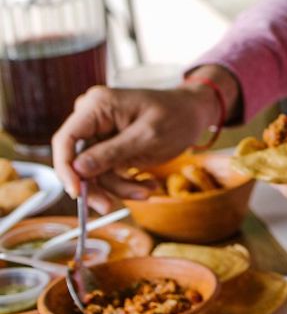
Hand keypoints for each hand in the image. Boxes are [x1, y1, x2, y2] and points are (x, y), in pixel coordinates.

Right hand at [50, 83, 222, 212]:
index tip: (76, 193)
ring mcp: (100, 134)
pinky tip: (148, 185)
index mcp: (97, 106)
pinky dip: (126, 183)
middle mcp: (92, 118)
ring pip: (94, 172)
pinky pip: (107, 173)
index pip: (65, 140)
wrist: (194, 114)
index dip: (65, 168)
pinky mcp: (109, 148)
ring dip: (118, 187)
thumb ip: (112, 152)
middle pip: (77, 160)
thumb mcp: (148, 136)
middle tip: (108, 207)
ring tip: (148, 191)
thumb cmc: (177, 116)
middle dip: (95, 185)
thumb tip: (78, 168)